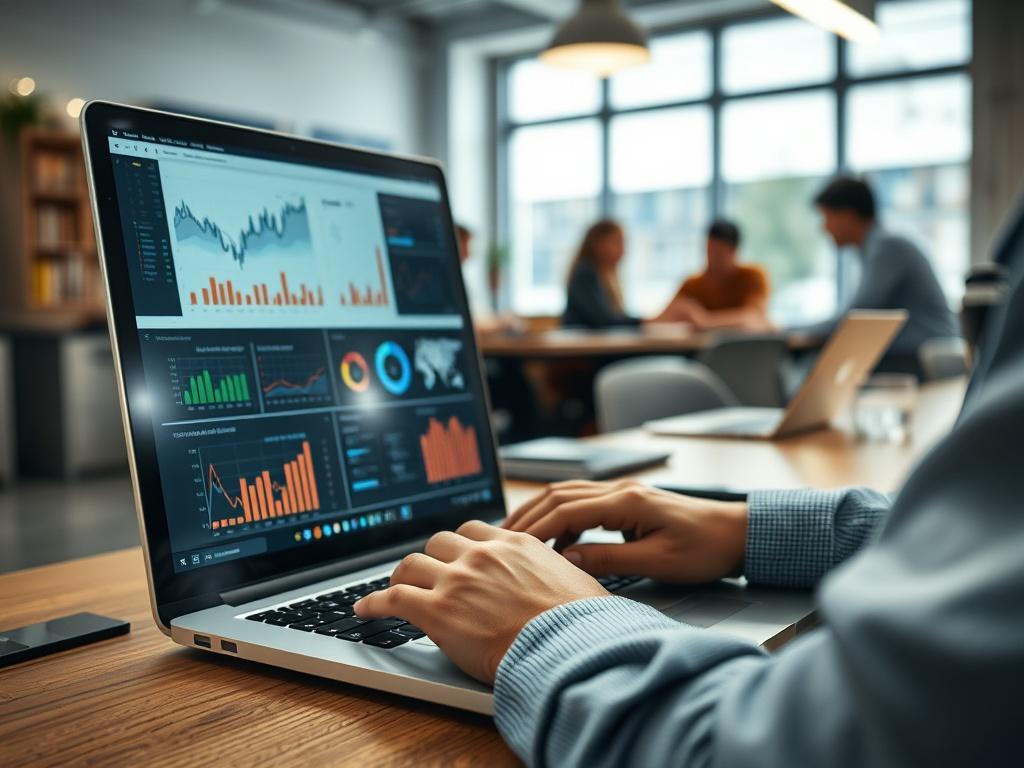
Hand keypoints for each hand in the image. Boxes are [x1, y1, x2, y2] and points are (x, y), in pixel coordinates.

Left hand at [353, 521, 608, 683]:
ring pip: (412, 564)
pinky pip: (393, 598)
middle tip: (425, 573)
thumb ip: (553, 572)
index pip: (473, 530)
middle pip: (439, 541)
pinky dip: (373, 602)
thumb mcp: (574, 580)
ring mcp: (457, 581)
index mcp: (514, 544)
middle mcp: (482, 555)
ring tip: (394, 587)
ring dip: (401, 576)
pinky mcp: (437, 611)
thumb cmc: (581, 623)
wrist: (570, 646)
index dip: (459, 544)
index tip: (454, 554)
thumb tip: (562, 582)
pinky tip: (364, 610)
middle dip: (430, 557)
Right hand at [503, 481, 748, 583]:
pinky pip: (584, 502)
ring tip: (516, 533)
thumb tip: (569, 561)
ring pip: (569, 494)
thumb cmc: (705, 549)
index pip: (567, 511)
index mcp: (627, 502)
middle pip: (560, 495)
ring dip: (541, 511)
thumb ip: (611, 560)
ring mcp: (624, 493)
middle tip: (500, 536)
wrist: (738, 534)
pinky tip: (555, 538)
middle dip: (528, 515)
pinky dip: (561, 516)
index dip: (537, 530)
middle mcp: (621, 490)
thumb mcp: (658, 563)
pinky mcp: (628, 502)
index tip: (514, 548)